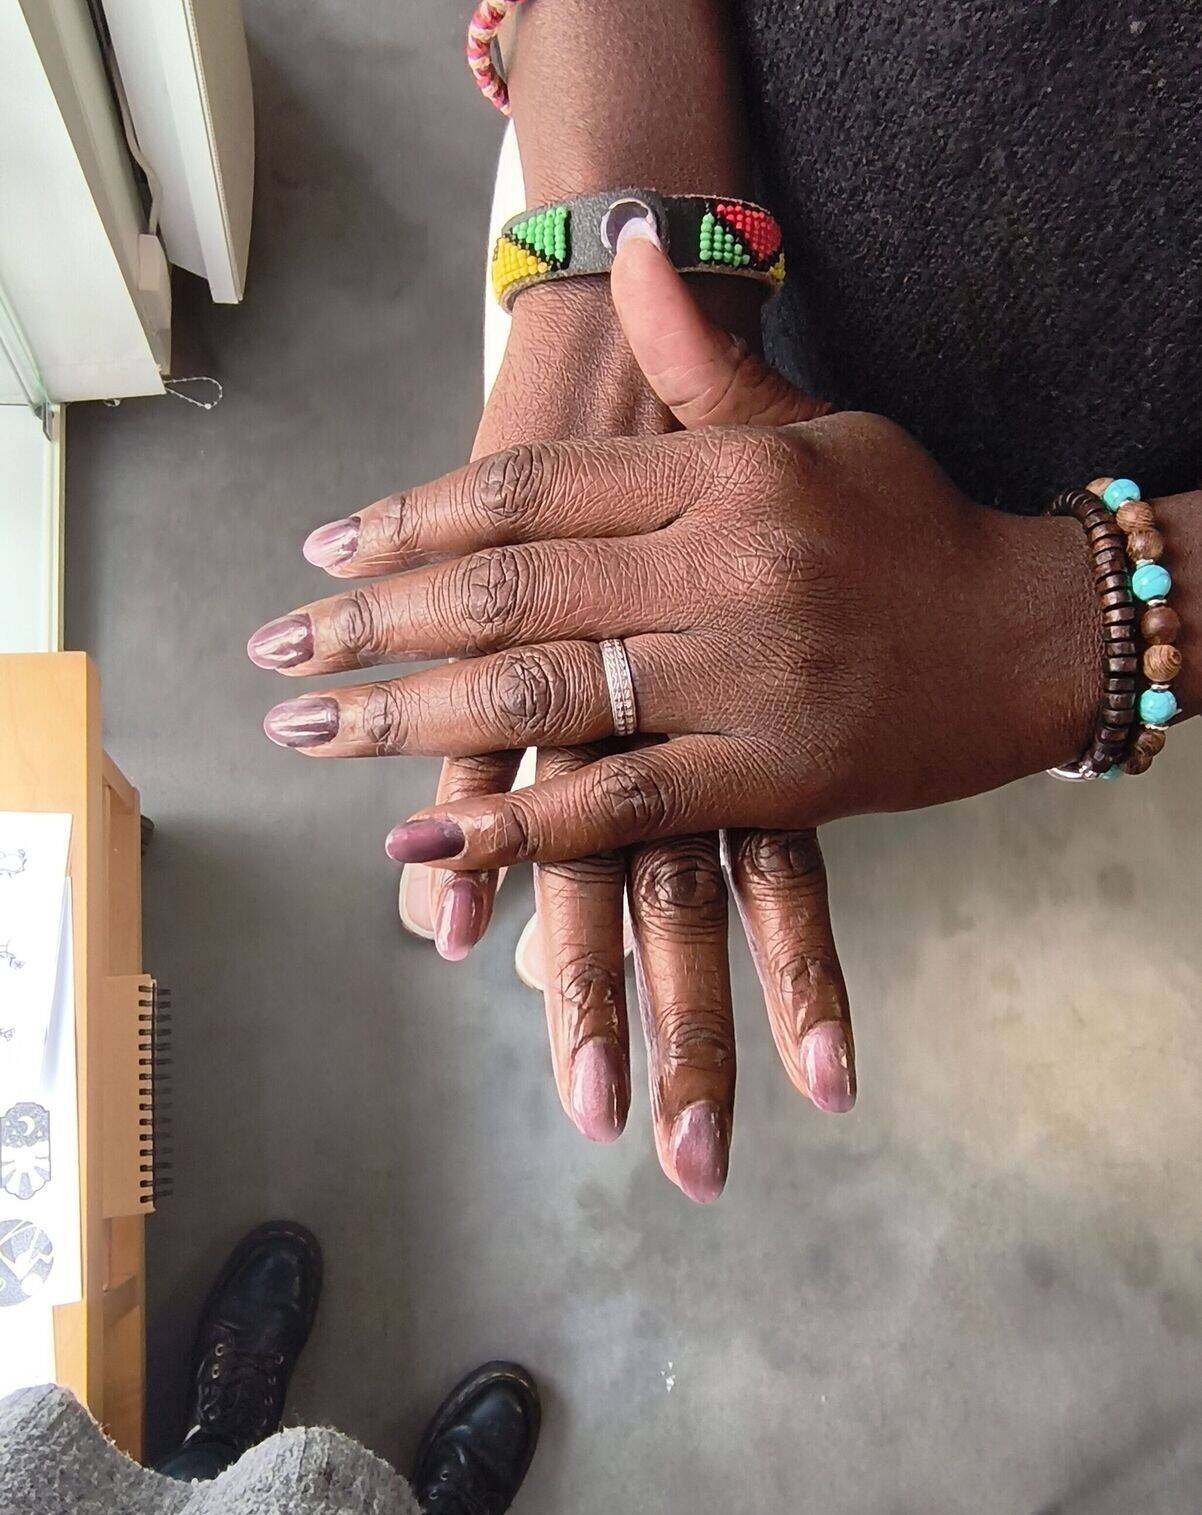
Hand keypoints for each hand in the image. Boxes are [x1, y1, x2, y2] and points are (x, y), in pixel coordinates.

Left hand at [251, 254, 927, 1195]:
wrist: (1034, 636)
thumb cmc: (913, 526)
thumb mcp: (814, 424)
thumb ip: (705, 358)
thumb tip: (629, 249)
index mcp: (722, 472)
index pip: (531, 488)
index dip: (416, 518)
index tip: (327, 548)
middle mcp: (722, 567)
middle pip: (510, 591)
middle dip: (376, 624)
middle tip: (280, 654)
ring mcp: (744, 678)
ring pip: (547, 696)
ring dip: (413, 721)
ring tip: (314, 733)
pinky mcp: (768, 778)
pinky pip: (620, 806)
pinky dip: (518, 833)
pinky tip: (427, 843)